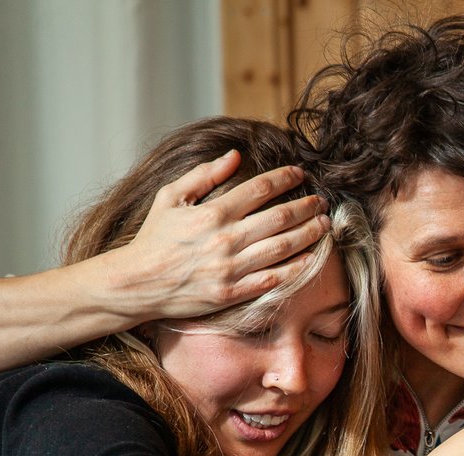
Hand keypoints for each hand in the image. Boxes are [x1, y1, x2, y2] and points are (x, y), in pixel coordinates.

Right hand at [104, 149, 330, 318]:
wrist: (137, 283)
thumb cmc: (154, 238)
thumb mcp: (169, 197)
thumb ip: (203, 175)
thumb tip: (234, 155)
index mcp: (212, 213)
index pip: (259, 189)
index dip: (284, 179)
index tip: (300, 173)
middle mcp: (225, 240)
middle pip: (279, 218)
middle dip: (306, 207)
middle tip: (322, 201)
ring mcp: (231, 268)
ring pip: (282, 248)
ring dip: (309, 234)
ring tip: (325, 224)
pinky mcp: (233, 293)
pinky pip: (273, 280)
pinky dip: (296, 269)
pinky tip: (312, 259)